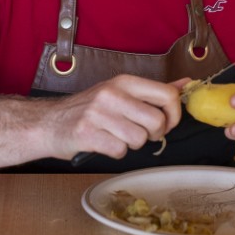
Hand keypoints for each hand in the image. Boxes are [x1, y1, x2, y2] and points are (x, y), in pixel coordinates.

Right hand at [44, 75, 183, 161]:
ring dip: (131, 144)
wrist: (48, 123)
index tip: (165, 124)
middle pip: (157, 121)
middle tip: (138, 133)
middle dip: (153, 135)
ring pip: (139, 139)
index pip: (167, 95)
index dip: (173, 116)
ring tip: (116, 136)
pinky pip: (119, 151)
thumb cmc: (89, 109)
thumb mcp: (120, 92)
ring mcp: (98, 113)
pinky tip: (103, 143)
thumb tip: (186, 84)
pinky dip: (115, 152)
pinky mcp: (87, 134)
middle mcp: (112, 93)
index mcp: (124, 81)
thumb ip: (153, 91)